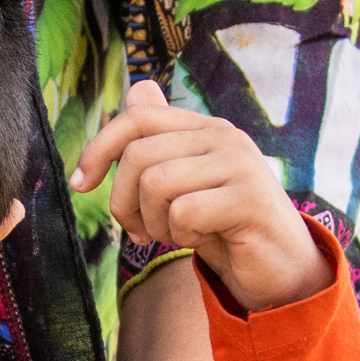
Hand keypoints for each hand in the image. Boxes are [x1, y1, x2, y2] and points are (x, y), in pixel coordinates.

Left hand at [74, 82, 326, 313]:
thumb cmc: (225, 228)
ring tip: (175, 235)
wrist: (279, 270)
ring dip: (154, 222)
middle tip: (141, 231)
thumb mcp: (185, 184)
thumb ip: (162, 143)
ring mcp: (240, 164)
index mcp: (205, 128)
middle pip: (138, 155)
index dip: (98, 149)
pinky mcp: (250, 198)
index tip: (80, 185)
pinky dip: (181, 234)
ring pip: (156, 183)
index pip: (136, 117)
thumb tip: (138, 90)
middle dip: (124, 202)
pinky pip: (184, 211)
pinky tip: (201, 240)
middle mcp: (224, 136)